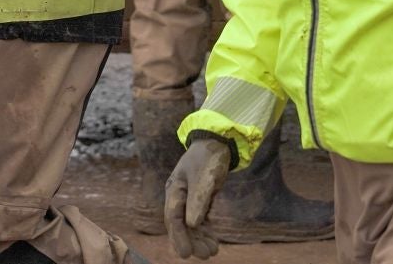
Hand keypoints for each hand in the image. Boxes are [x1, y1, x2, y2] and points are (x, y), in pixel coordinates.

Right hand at [164, 135, 233, 259]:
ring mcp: (189, 198)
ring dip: (199, 239)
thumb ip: (198, 200)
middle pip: (181, 224)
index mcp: (175, 189)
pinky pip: (200, 219)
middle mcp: (179, 196)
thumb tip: (191, 224)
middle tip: (205, 256)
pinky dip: (205, 231)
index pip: (173, 218)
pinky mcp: (200, 199)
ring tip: (212, 252)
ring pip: (191, 224)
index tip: (186, 254)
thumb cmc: (209, 156)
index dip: (179, 237)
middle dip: (191, 241)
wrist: (219, 141)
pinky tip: (213, 242)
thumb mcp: (205, 178)